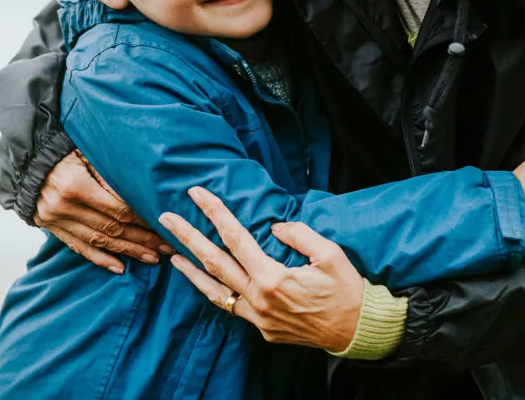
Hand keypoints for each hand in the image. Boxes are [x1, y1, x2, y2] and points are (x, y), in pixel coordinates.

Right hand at [35, 150, 170, 273]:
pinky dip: (100, 259)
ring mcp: (56, 220)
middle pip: (111, 229)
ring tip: (152, 258)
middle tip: (167, 247)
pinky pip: (79, 248)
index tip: (163, 224)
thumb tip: (140, 194)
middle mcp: (64, 207)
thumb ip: (110, 174)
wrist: (27, 161)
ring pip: (98, 242)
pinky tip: (120, 267)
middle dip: (142, 239)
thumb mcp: (86, 153)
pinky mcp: (52, 228)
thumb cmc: (63, 152)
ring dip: (127, 252)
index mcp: (75, 186)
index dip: (142, 219)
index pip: (117, 209)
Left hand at [160, 187, 362, 351]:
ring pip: (216, 290)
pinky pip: (231, 307)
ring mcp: (259, 317)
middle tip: (166, 217)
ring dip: (191, 270)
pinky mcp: (263, 329)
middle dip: (187, 237)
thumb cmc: (347, 289)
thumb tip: (273, 228)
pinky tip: (203, 281)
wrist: (358, 330)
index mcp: (273, 277)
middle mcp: (259, 299)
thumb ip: (298, 234)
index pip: (235, 237)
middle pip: (215, 262)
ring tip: (170, 254)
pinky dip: (213, 292)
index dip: (214, 213)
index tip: (197, 194)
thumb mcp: (329, 253)